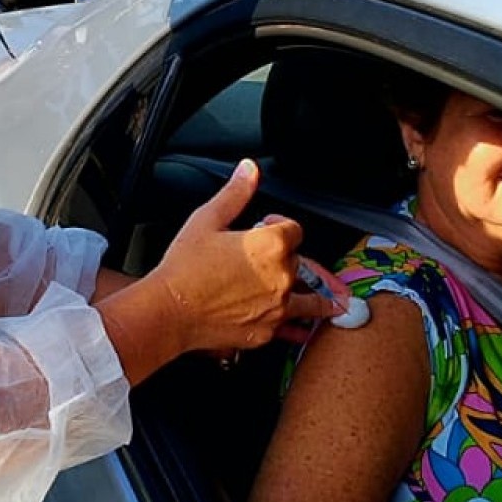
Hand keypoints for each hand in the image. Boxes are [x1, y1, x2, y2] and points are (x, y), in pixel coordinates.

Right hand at [148, 160, 342, 355]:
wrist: (168, 311)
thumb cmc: (184, 268)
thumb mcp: (207, 220)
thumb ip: (235, 194)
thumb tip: (249, 169)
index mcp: (271, 245)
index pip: (294, 230)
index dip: (280, 225)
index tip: (266, 227)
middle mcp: (281, 277)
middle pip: (300, 262)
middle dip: (286, 259)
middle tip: (263, 259)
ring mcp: (276, 307)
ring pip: (309, 299)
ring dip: (317, 297)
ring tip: (333, 301)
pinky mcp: (266, 332)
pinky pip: (291, 328)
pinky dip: (296, 327)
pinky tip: (304, 329)